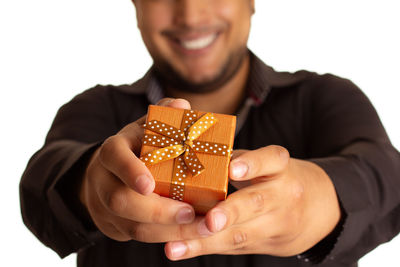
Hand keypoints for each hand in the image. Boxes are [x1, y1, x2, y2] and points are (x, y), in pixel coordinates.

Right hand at [80, 98, 205, 241]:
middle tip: (190, 212)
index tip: (150, 185)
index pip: (114, 157)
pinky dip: (165, 237)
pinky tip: (189, 234)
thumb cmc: (137, 147)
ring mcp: (105, 206)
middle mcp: (103, 179)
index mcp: (113, 150)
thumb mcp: (146, 126)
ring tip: (200, 228)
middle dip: (157, 210)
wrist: (108, 173)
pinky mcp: (113, 226)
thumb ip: (164, 114)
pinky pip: (138, 237)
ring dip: (167, 230)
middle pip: (120, 200)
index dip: (130, 171)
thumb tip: (183, 106)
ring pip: (131, 225)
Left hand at [164, 146, 340, 259]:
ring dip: (205, 241)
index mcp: (281, 167)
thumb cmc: (281, 178)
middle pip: (256, 203)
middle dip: (230, 213)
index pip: (271, 160)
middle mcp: (283, 195)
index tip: (232, 168)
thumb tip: (194, 154)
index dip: (252, 164)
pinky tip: (179, 250)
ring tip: (175, 247)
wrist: (319, 209)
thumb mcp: (269, 163)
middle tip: (209, 221)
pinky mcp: (264, 243)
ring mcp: (276, 223)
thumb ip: (239, 160)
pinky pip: (232, 247)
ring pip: (240, 234)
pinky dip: (204, 247)